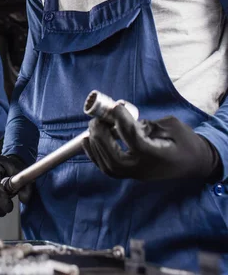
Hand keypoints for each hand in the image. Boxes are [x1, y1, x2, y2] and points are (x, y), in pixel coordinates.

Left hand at [83, 104, 221, 180]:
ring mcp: (136, 174)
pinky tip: (87, 140)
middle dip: (102, 137)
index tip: (116, 106)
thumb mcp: (172, 126)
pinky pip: (108, 169)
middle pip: (116, 158)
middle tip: (98, 119)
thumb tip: (127, 121)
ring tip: (94, 126)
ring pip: (109, 166)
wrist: (194, 163)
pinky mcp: (131, 174)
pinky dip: (94, 155)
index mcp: (158, 155)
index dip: (123, 122)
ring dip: (96, 145)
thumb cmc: (185, 142)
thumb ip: (149, 124)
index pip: (135, 140)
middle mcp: (144, 168)